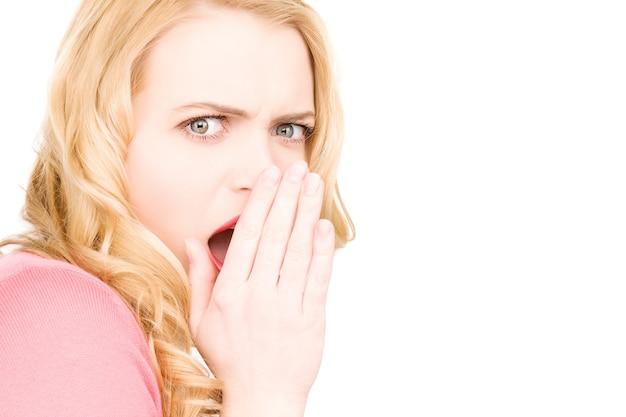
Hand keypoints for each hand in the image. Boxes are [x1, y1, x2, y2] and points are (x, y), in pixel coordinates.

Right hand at [186, 161, 335, 415]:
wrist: (263, 397)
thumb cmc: (230, 359)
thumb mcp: (201, 320)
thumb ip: (198, 278)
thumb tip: (192, 240)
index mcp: (230, 292)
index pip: (246, 237)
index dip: (260, 203)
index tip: (269, 177)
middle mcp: (258, 295)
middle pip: (274, 236)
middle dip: (286, 198)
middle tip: (296, 170)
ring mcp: (287, 307)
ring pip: (298, 251)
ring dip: (306, 213)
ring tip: (313, 185)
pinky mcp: (312, 318)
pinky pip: (318, 278)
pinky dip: (323, 250)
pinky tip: (323, 225)